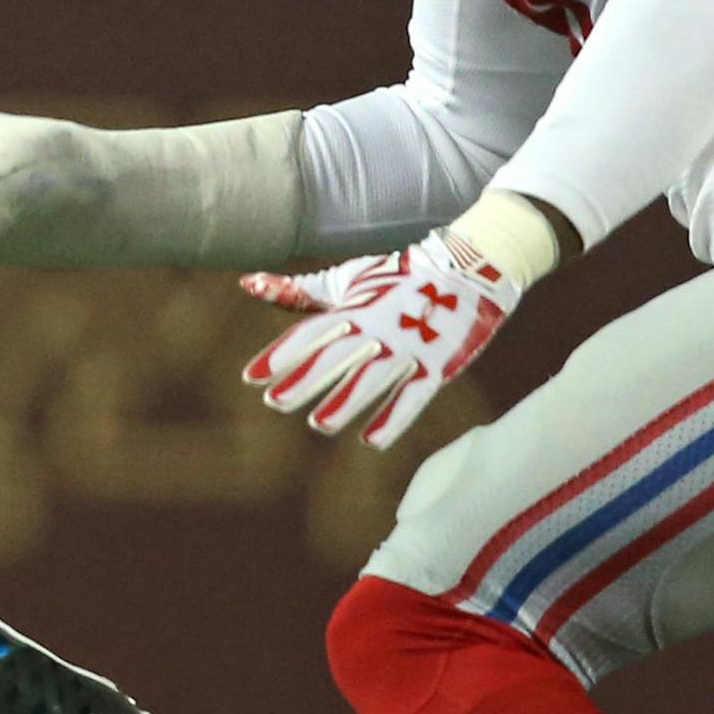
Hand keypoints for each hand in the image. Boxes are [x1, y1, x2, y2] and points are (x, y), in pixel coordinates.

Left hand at [240, 226, 519, 448]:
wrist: (466, 272)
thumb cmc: (393, 278)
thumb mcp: (344, 281)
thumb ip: (296, 290)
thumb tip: (246, 282)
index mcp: (352, 308)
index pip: (309, 334)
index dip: (280, 354)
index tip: (251, 377)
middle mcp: (376, 328)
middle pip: (336, 356)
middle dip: (305, 378)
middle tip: (274, 401)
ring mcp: (408, 348)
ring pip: (373, 377)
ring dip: (347, 401)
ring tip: (319, 425)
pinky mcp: (436, 365)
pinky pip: (414, 395)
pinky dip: (394, 417)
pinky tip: (371, 441)